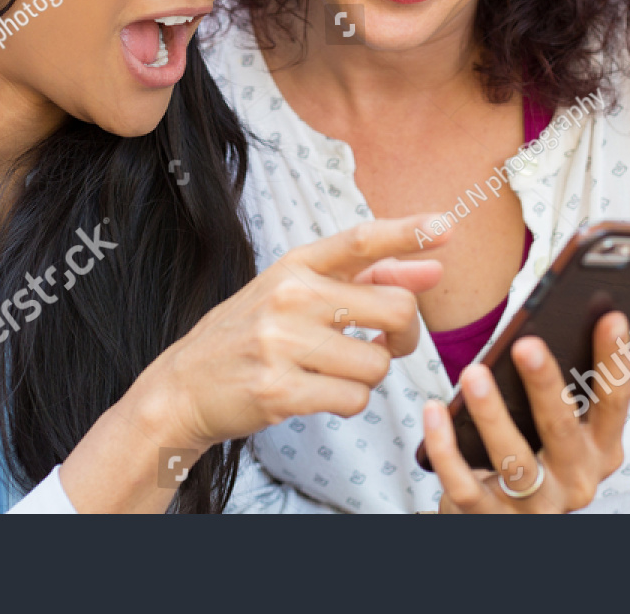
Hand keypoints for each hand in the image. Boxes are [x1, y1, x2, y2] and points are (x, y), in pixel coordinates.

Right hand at [130, 214, 445, 451]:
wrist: (183, 386)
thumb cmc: (252, 335)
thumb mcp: (298, 293)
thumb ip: (366, 279)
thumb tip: (432, 270)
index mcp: (296, 266)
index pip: (360, 241)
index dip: (407, 233)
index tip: (445, 227)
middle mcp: (290, 296)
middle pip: (394, 309)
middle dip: (404, 335)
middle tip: (385, 344)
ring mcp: (282, 343)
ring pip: (376, 364)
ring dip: (366, 376)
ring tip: (331, 372)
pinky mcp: (280, 391)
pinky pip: (354, 400)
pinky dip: (347, 403)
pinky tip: (317, 394)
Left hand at [422, 311, 629, 513]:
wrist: (504, 523)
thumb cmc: (537, 457)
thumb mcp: (571, 430)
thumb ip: (588, 387)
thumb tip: (615, 326)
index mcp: (601, 450)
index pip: (614, 403)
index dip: (613, 362)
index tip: (611, 317)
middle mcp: (575, 481)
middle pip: (561, 429)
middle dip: (544, 385)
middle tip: (526, 343)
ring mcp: (534, 504)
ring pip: (512, 458)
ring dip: (491, 413)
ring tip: (474, 373)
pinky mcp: (488, 517)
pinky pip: (463, 483)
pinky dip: (445, 446)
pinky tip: (434, 410)